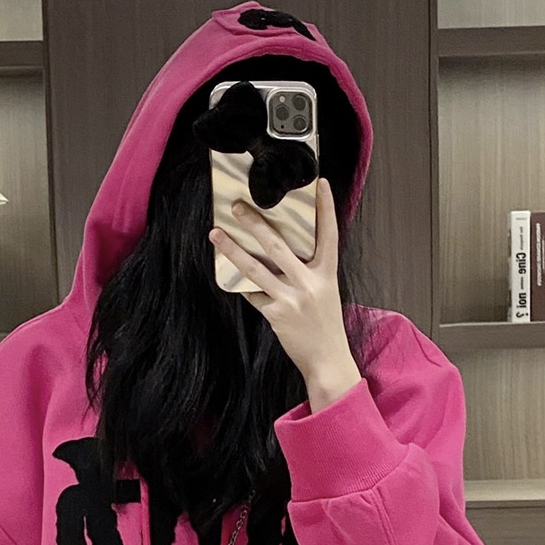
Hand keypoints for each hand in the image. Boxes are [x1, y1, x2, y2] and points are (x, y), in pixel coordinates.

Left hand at [208, 176, 362, 409]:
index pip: (328, 234)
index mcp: (326, 274)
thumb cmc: (325, 326)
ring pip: (255, 267)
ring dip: (233, 249)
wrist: (328, 361)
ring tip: (216, 234)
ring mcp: (292, 299)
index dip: (326, 208)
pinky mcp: (276, 315)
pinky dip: (242, 285)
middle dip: (255, 223)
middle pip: (278, 245)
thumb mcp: (325, 292)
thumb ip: (308, 272)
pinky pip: (252, 294)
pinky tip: (229, 275)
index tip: (321, 183)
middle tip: (237, 206)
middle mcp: (310, 283)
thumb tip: (280, 252)